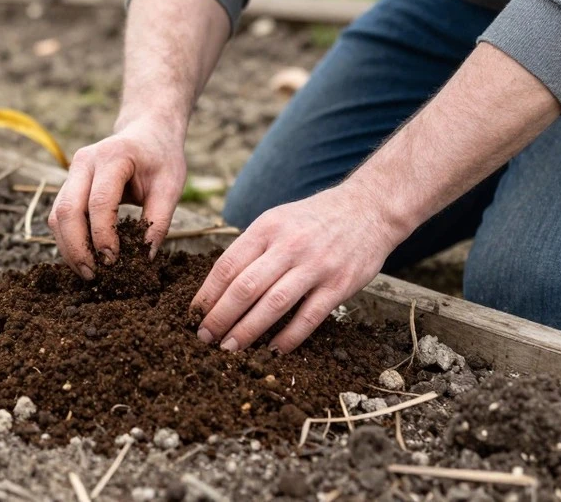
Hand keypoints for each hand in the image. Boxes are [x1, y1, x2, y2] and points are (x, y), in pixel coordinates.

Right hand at [48, 117, 186, 278]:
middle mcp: (84, 162)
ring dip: (69, 248)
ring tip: (88, 273)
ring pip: (57, 215)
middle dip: (77, 248)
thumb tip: (143, 261)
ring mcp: (72, 172)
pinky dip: (68, 240)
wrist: (146, 131)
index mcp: (113, 156)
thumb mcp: (171, 186)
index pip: (99, 201)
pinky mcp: (68, 184)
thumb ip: (158, 221)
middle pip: (67, 210)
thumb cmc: (161, 158)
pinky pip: (59, 216)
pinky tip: (84, 258)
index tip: (114, 262)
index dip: (103, 235)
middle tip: (93, 276)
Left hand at [191, 183, 406, 352]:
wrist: (367, 210)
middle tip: (205, 338)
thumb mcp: (276, 220)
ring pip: (273, 304)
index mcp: (267, 228)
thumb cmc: (312, 220)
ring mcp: (315, 266)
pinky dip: (288, 337)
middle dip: (220, 317)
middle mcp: (288, 246)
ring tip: (230, 349)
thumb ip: (251, 249)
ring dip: (247, 331)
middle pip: (245, 287)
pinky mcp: (339, 285)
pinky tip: (273, 350)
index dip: (207, 294)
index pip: (227, 265)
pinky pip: (308, 317)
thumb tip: (218, 288)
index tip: (193, 315)